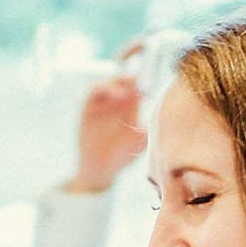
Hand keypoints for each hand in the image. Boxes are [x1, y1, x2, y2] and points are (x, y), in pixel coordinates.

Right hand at [66, 75, 146, 192]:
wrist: (100, 169)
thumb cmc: (122, 155)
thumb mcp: (140, 142)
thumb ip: (147, 128)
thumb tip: (157, 115)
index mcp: (130, 107)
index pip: (138, 86)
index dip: (144, 82)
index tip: (152, 83)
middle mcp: (116, 102)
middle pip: (124, 80)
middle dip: (132, 77)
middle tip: (140, 80)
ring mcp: (102, 103)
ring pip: (110, 82)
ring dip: (119, 80)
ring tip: (128, 89)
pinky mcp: (88, 107)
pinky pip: (95, 90)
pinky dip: (105, 87)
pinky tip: (117, 95)